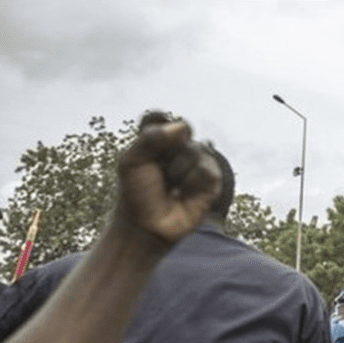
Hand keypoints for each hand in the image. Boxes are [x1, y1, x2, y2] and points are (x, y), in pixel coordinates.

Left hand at [115, 121, 220, 243]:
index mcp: (157, 139)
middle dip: (167, 151)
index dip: (155, 126)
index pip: (159, 116)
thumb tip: (181, 129)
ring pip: (196, 149)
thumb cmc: (137, 193)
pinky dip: (192, 183)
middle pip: (183, 128)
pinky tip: (184, 194)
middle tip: (159, 171)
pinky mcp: (211, 181)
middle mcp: (180, 147)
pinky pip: (207, 169)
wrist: (146, 225)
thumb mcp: (131, 161)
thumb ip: (151, 137)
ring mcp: (197, 162)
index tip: (145, 148)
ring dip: (179, 170)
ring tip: (172, 186)